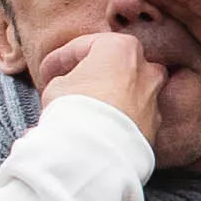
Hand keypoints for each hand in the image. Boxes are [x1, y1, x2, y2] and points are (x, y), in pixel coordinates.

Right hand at [31, 21, 200, 168]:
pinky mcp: (154, 127)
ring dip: (108, 98)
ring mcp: (154, 99)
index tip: (46, 73)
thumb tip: (67, 88)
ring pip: (127, 93)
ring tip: (84, 112)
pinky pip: (132, 117)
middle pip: (114, 67)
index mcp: (122, 48)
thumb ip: (65, 80)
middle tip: (68, 87)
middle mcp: (146, 70)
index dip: (59, 60)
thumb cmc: (76, 111)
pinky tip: (99, 129)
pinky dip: (118, 120)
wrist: (96, 153)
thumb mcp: (56, 86)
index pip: (85, 46)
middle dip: (92, 75)